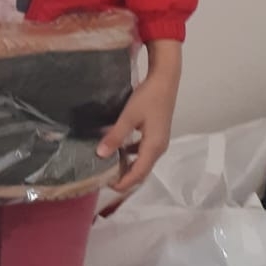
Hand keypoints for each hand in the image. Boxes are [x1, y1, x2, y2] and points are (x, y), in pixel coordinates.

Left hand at [97, 40, 181, 197]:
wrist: (165, 80)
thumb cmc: (148, 97)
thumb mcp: (129, 116)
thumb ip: (115, 136)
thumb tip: (100, 154)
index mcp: (154, 147)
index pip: (138, 173)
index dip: (123, 183)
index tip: (106, 185)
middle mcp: (159, 148)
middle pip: (141, 171)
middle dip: (124, 178)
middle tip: (104, 177)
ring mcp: (159, 142)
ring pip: (142, 162)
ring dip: (127, 167)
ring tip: (108, 166)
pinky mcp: (157, 135)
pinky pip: (143, 152)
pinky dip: (130, 156)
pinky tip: (117, 149)